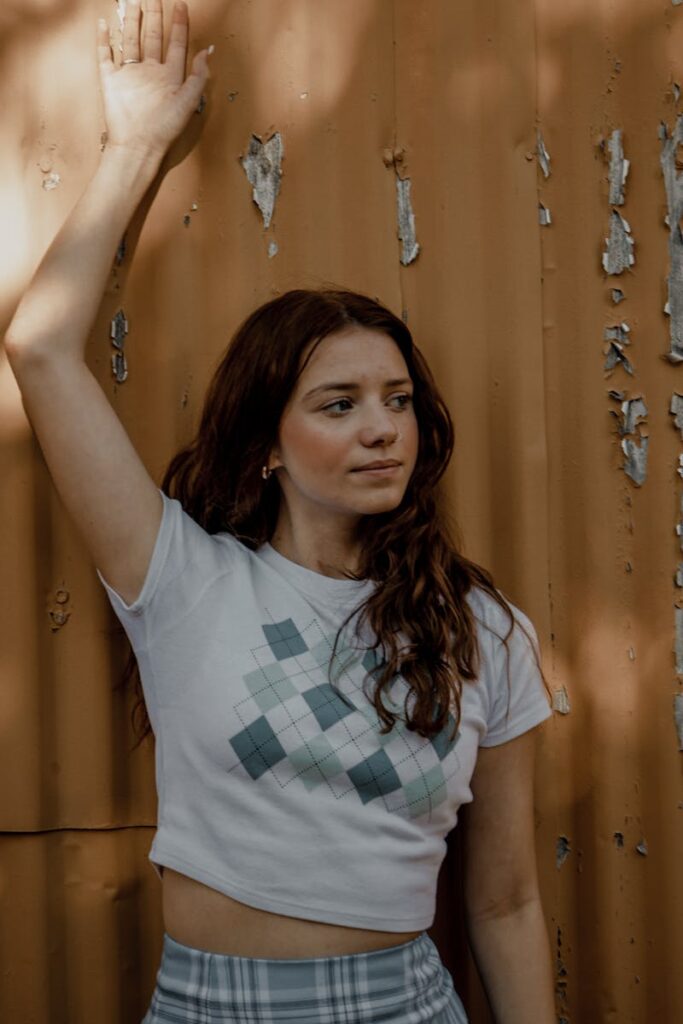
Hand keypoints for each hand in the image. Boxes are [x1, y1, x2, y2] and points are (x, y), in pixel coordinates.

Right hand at [96, 0, 211, 162]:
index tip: (181, 6)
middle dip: (154, 16)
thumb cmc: (164, 128)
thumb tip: (208, 50)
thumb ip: (199, 76)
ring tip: (132, 2)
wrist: (138, 145)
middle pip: (153, 37)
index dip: (179, 25)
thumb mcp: (189, 101)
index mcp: (170, 77)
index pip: (176, 44)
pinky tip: (104, 23)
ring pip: (130, 40)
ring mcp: (130, 75)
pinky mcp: (111, 80)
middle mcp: (150, 72)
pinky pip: (105, 55)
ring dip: (131, 21)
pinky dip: (103, 39)